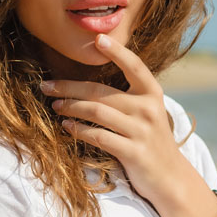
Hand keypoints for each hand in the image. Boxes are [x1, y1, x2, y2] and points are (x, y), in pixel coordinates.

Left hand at [41, 34, 211, 216]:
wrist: (170, 178)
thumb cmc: (151, 141)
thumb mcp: (147, 113)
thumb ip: (128, 96)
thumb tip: (88, 83)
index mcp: (152, 94)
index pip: (135, 66)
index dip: (117, 51)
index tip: (98, 38)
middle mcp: (148, 109)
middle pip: (102, 92)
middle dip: (70, 87)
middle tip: (46, 85)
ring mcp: (142, 131)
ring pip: (97, 112)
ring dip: (70, 107)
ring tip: (54, 105)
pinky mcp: (133, 152)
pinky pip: (99, 137)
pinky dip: (79, 130)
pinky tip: (66, 127)